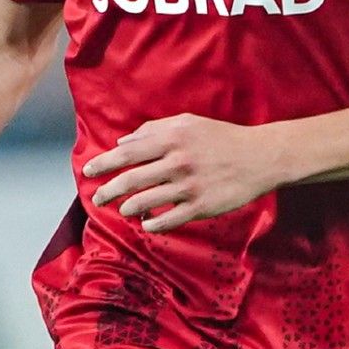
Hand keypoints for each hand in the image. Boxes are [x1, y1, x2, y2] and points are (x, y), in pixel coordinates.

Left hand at [85, 114, 281, 231]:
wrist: (261, 157)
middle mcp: (178, 162)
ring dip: (128, 208)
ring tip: (122, 210)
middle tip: (97, 198)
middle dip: (108, 191)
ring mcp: (189, 186)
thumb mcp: (189, 123)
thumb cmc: (221, 138)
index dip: (104, 163)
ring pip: (146, 202)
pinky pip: (169, 220)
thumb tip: (124, 141)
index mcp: (172, 138)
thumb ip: (155, 129)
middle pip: (131, 180)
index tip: (87, 171)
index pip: (127, 153)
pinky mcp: (202, 207)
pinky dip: (153, 225)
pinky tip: (146, 224)